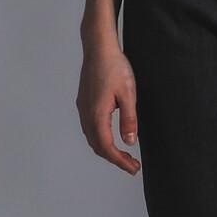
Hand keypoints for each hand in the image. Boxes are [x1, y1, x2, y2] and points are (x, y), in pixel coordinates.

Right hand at [76, 42, 141, 173]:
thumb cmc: (114, 67)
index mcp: (97, 114)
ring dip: (107, 149)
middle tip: (132, 165)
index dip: (120, 162)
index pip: (107, 147)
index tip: (133, 169)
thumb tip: (129, 142)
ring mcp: (83, 108)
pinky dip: (100, 138)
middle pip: (97, 146)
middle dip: (114, 159)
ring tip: (124, 154)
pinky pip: (89, 128)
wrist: (99, 47)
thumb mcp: (128, 94)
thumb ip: (129, 119)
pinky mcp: (84, 102)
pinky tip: (111, 136)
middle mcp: (86, 114)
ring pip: (92, 138)